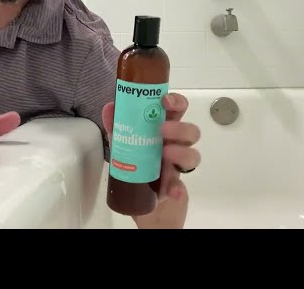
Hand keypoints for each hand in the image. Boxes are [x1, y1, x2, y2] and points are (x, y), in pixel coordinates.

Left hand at [102, 92, 200, 225]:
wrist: (139, 203)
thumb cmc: (136, 166)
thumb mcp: (123, 145)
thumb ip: (117, 127)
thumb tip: (110, 107)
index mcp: (165, 131)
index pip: (178, 111)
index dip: (177, 102)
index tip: (164, 101)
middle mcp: (176, 146)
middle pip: (191, 131)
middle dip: (179, 128)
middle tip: (162, 130)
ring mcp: (178, 167)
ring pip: (193, 155)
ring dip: (181, 153)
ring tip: (165, 154)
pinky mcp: (176, 188)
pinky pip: (181, 187)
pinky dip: (176, 188)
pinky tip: (172, 190)